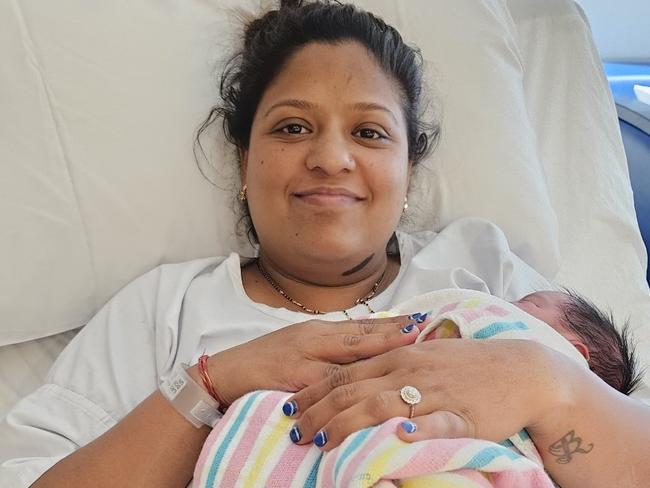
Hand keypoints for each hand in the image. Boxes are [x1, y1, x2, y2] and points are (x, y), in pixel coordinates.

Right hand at [205, 314, 421, 405]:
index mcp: (318, 331)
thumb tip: (364, 348)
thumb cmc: (264, 362)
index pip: (361, 326)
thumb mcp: (300, 349)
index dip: (391, 324)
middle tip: (426, 326)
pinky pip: (330, 382)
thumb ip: (330, 348)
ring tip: (409, 344)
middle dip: (395, 331)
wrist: (225, 373)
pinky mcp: (295, 377)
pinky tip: (372, 382)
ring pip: (350, 352)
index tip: (420, 319)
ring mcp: (305, 356)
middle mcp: (315, 338)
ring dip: (382, 347)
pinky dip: (355, 381)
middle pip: (362, 333)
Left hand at [284, 339, 567, 449]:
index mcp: (398, 357)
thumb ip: (394, 365)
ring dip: (347, 423)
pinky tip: (394, 438)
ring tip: (322, 441)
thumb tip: (364, 378)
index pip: (346, 373)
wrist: (521, 369)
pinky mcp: (459, 413)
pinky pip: (432, 422)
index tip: (293, 406)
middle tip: (295, 430)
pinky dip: (412, 429)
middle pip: (353, 390)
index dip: (317, 391)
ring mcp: (432, 391)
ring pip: (380, 405)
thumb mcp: (427, 356)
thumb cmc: (471, 363)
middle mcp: (409, 370)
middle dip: (320, 411)